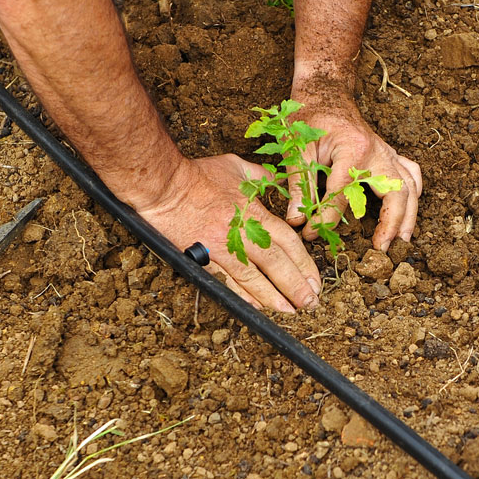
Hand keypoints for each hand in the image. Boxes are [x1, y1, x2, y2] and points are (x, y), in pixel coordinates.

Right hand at [136, 154, 321, 312]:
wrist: (164, 186)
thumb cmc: (198, 175)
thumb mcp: (237, 167)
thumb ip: (261, 177)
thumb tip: (277, 180)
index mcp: (254, 212)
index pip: (288, 243)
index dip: (305, 264)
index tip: (315, 280)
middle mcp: (243, 233)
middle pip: (277, 265)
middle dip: (296, 287)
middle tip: (310, 303)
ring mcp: (223, 248)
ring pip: (254, 279)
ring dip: (274, 298)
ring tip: (290, 311)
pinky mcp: (204, 259)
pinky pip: (228, 281)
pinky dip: (243, 296)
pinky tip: (256, 307)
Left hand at [283, 97, 421, 251]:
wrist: (324, 91)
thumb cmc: (308, 115)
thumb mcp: (296, 148)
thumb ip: (298, 185)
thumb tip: (297, 220)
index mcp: (353, 148)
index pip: (343, 194)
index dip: (327, 218)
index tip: (312, 234)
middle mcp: (377, 151)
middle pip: (394, 194)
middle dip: (390, 225)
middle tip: (379, 252)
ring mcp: (386, 152)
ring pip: (409, 187)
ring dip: (408, 216)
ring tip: (401, 243)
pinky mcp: (389, 153)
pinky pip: (411, 174)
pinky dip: (414, 194)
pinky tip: (408, 213)